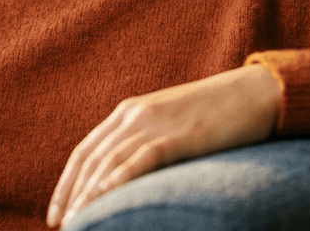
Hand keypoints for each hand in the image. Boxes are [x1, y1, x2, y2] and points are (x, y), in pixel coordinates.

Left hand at [47, 64, 280, 227]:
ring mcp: (156, 122)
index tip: (56, 211)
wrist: (253, 93)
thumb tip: (125, 178)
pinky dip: (121, 177)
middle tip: (61, 224)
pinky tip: (106, 195)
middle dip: (72, 194)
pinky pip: (144, 157)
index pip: (85, 151)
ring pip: (111, 161)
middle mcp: (134, 115)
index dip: (66, 182)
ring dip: (90, 193)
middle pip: (91, 159)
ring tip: (77, 220)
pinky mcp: (180, 135)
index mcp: (128, 112)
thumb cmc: (214, 114)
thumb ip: (144, 143)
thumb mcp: (169, 124)